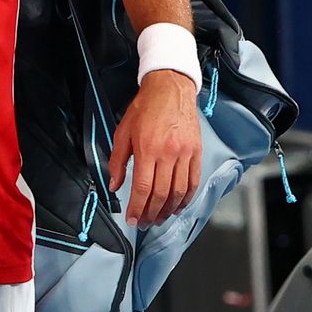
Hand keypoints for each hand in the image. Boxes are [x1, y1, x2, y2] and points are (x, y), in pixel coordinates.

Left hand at [108, 70, 201, 227]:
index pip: (143, 187)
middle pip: (161, 194)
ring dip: (169, 209)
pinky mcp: (196, 151)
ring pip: (179, 191)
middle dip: (151, 213)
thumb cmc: (145, 108)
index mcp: (147, 149)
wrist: (170, 88)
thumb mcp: (123, 132)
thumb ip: (118, 161)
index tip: (132, 219)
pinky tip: (178, 206)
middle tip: (145, 223)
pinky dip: (186, 197)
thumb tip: (115, 185)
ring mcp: (185, 153)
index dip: (137, 208)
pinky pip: (193, 181)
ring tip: (160, 218)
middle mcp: (168, 153)